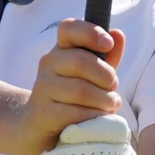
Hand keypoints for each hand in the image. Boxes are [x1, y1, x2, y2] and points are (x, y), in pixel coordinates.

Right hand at [14, 20, 123, 154]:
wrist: (37, 126)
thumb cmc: (71, 97)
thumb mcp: (91, 75)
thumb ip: (106, 57)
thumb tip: (118, 34)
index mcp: (61, 49)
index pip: (69, 28)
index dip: (91, 32)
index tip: (108, 44)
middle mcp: (48, 64)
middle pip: (81, 61)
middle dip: (106, 76)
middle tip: (113, 88)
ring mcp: (42, 88)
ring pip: (81, 90)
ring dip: (104, 100)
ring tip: (110, 105)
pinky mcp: (43, 113)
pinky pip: (75, 113)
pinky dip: (93, 116)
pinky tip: (98, 118)